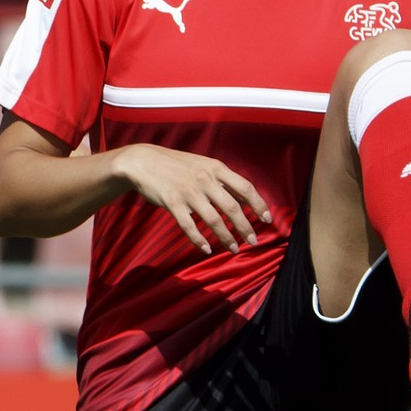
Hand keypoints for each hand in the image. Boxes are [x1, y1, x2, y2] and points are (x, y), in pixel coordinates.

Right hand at [116, 145, 270, 253]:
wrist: (143, 161)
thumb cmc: (176, 164)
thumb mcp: (202, 165)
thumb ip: (222, 180)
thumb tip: (243, 199)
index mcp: (216, 168)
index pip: (245, 188)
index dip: (259, 205)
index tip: (267, 220)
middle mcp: (205, 180)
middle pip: (233, 208)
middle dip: (246, 228)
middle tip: (254, 242)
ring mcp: (189, 192)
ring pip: (214, 220)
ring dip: (226, 237)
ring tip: (234, 249)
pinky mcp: (172, 202)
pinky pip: (189, 226)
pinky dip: (199, 240)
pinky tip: (206, 249)